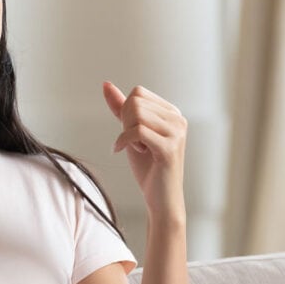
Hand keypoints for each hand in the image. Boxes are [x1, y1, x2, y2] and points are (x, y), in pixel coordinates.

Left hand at [102, 81, 186, 223]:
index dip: (125, 111)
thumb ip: (121, 108)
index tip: (131, 132)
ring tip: (137, 148)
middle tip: (132, 142)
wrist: (161, 198)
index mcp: (172, 112)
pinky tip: (121, 151)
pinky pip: (137, 132)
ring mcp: (176, 133)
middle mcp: (178, 119)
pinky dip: (123, 141)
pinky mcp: (169, 148)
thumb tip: (106, 85)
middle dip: (124, 122)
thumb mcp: (131, 132)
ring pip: (136, 114)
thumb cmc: (148, 167)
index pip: (138, 93)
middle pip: (135, 102)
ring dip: (126, 133)